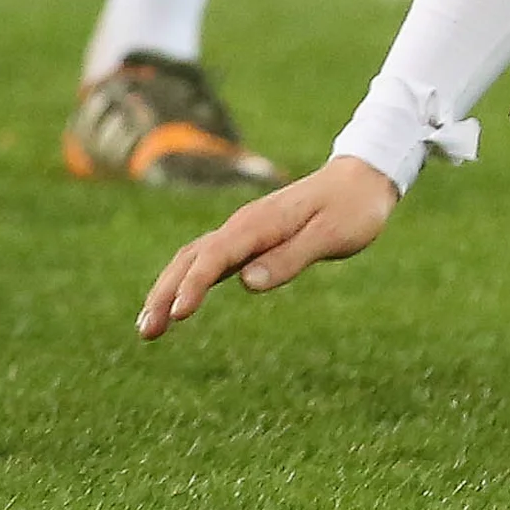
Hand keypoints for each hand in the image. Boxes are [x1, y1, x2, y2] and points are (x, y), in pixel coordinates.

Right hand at [136, 154, 400, 338]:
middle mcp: (244, 225)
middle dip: (164, 293)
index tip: (178, 314)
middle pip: (191, 258)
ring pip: (194, 259)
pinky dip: (185, 281)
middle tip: (145, 332)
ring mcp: (244, 231)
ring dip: (167, 289)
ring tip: (148, 328)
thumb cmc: (354, 208)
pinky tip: (176, 305)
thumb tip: (247, 283)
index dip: (195, 285)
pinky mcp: (250, 239)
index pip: (217, 256)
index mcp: (261, 223)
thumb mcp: (332, 235)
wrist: (364, 177)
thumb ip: (291, 258)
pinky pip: (207, 260)